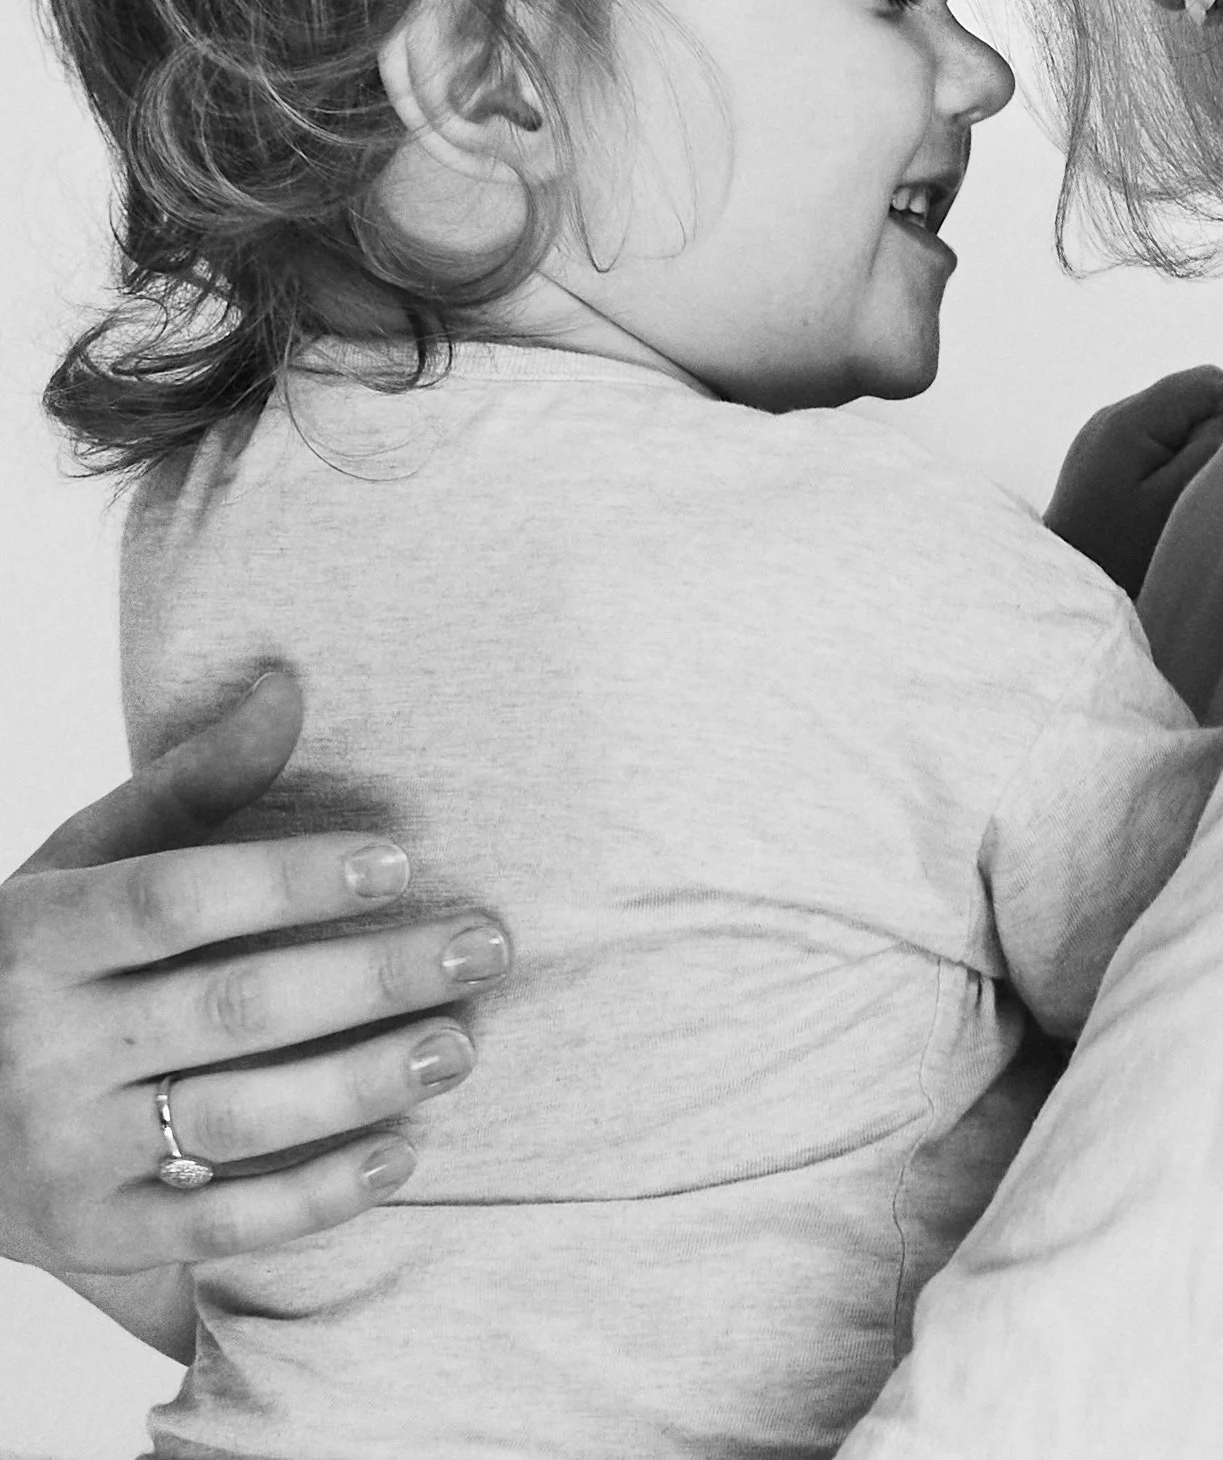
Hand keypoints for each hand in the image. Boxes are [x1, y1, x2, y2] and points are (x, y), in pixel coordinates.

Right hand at [0, 671, 507, 1274]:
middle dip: (370, 976)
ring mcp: (69, 1152)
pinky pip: (220, 1227)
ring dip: (361, 1085)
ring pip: (235, 1120)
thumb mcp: (82, 864)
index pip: (176, 901)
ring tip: (458, 1045)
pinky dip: (317, 1199)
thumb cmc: (35, 962)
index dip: (289, 879)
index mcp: (43, 938)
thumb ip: (188, 783)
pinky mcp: (98, 1234)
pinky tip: (403, 1154)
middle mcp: (47, 1048)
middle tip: (479, 947)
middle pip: (231, 1008)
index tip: (397, 857)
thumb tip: (287, 687)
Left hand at [1044, 364, 1222, 598]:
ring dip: (1189, 448)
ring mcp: (1104, 432)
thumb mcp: (1174, 503)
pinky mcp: (1103, 452)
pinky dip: (1168, 458)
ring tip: (1176, 495)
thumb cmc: (1120, 553)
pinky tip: (1158, 497)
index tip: (1220, 466)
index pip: (1207, 382)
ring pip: (1174, 416)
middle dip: (1210, 431)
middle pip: (1189, 394)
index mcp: (1129, 419)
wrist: (1063, 582)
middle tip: (1199, 483)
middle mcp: (1113, 414)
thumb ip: (1208, 449)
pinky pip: (1152, 436)